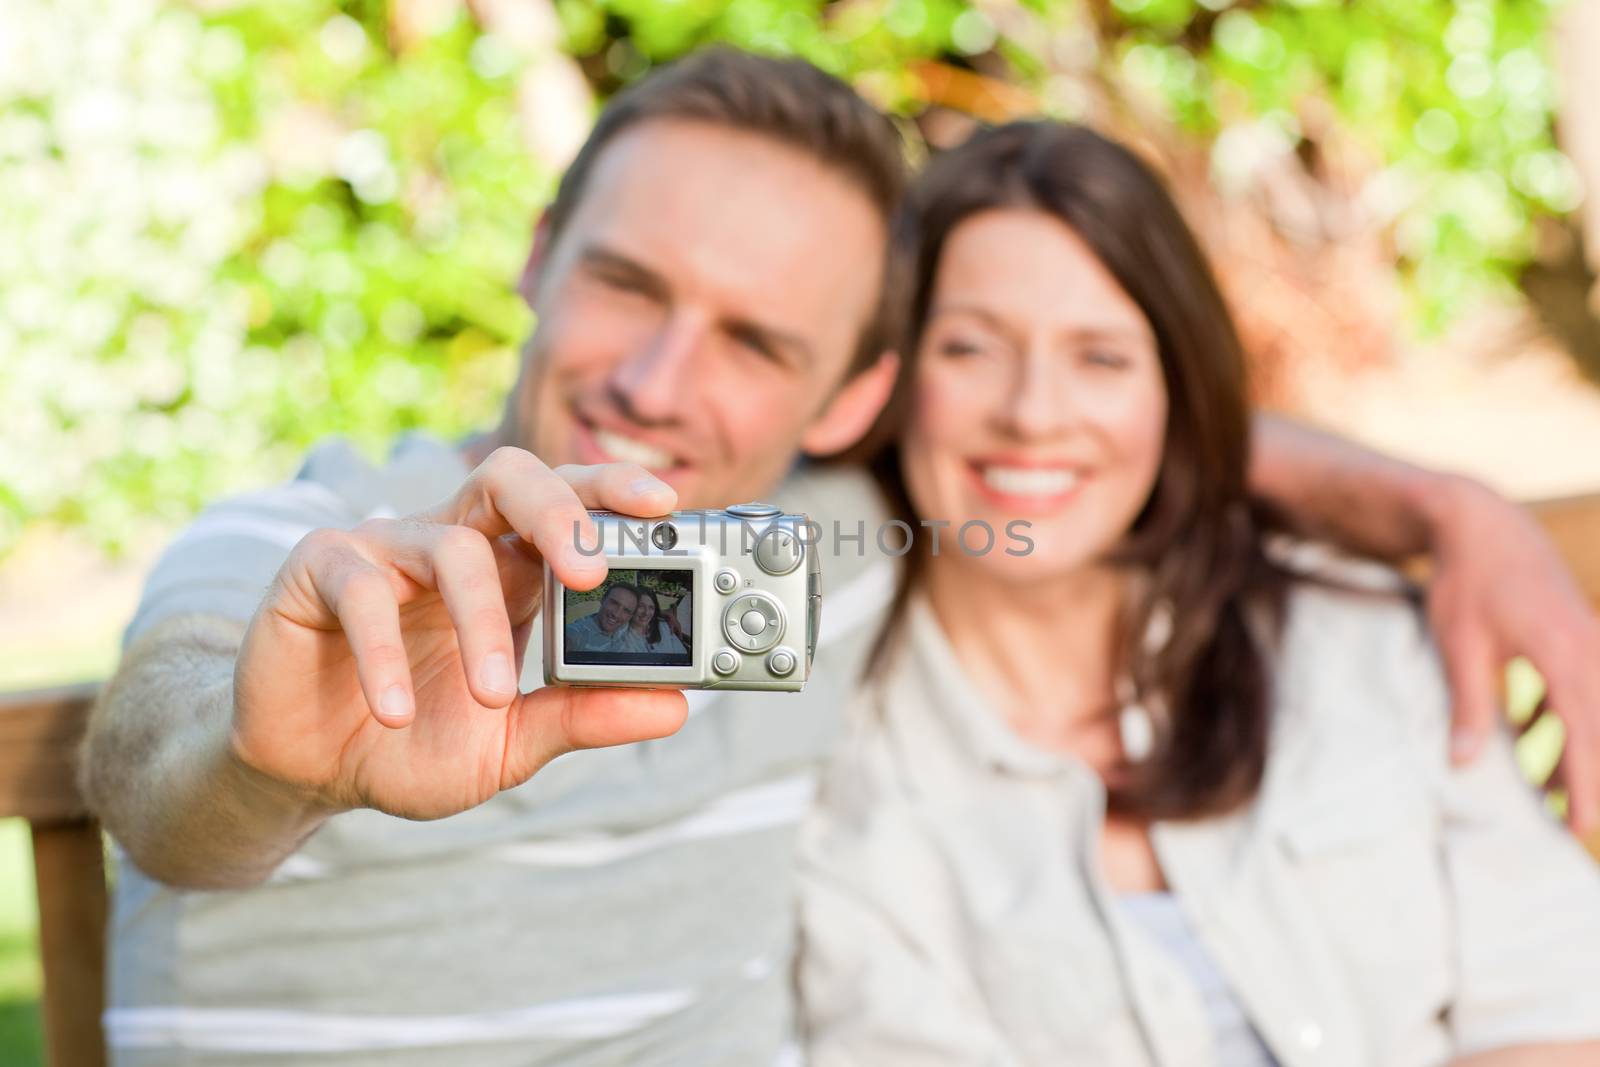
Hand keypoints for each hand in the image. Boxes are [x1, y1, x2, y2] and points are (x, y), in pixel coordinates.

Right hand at [231, 447, 687, 819]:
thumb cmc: (415, 741)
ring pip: (450, 547)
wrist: (312, 772)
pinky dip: (383, 652)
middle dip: (558, 509)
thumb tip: (675, 708)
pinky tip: (395, 711)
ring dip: (480, 623)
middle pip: (511, 478)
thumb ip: (582, 718)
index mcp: (510, 570)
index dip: (612, 492)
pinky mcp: (318, 570)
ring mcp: (385, 549)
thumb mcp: (511, 742)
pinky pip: (359, 589)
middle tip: (589, 570)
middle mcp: (453, 543)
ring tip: (493, 696)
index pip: (569, 503)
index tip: (666, 507)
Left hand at [1426, 477, 1599, 834]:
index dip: (1584, 783)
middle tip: (1576, 824)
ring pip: (1597, 711)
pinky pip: (1588, 690)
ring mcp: (1593, 640)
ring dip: (1581, 751)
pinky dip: (1571, 721)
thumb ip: (1468, 705)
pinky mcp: (1583, 636)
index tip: (1581, 824)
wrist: (1484, 523)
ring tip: (1553, 797)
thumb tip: (1462, 762)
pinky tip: (1541, 747)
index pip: (1583, 731)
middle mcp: (1591, 648)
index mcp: (1562, 652)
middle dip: (1592, 776)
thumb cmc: (1467, 581)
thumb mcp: (1459, 645)